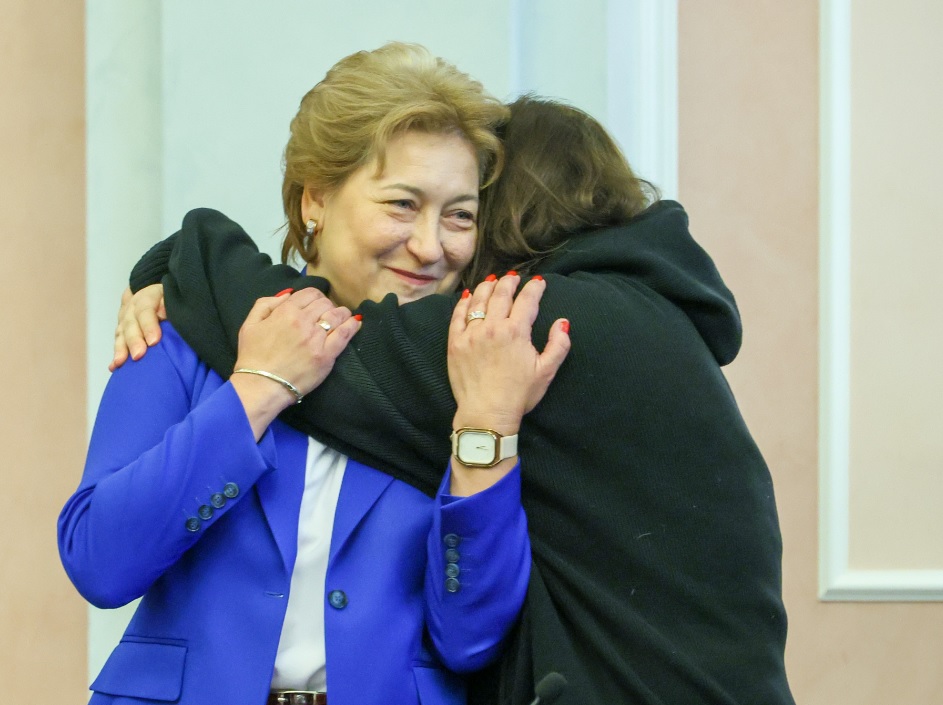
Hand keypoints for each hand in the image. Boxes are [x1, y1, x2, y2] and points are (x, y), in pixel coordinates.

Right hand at [110, 284, 166, 370]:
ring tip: (121, 363)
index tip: (154, 341)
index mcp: (146, 298)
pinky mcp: (121, 331)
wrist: (153, 294)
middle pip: (130, 325)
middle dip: (134, 341)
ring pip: (121, 334)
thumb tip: (164, 314)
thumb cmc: (168, 299)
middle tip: (138, 355)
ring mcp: (124, 320)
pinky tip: (114, 367)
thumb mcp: (171, 296)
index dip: (148, 326)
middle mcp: (131, 309)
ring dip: (121, 350)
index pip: (145, 311)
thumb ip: (168, 304)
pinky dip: (116, 355)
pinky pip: (118, 343)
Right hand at [231, 288, 360, 437]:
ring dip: (341, 313)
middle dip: (326, 305)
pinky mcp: (326, 355)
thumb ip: (267, 304)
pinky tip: (355, 323)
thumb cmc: (253, 356)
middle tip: (326, 313)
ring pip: (337, 316)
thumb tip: (289, 294)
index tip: (316, 303)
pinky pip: (344, 335)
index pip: (310, 293)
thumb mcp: (250, 324)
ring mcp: (316, 339)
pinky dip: (352, 326)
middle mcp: (303, 322)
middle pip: (325, 303)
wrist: (261, 386)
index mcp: (285, 312)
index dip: (314, 296)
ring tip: (343, 316)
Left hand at [447, 273, 569, 492]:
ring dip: (487, 287)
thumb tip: (562, 322)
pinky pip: (457, 315)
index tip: (539, 282)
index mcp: (516, 332)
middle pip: (501, 294)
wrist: (486, 414)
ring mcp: (471, 333)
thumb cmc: (518, 395)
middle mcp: (492, 327)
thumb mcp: (546, 372)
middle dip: (510, 282)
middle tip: (514, 277)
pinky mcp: (455, 342)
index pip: (527, 300)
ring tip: (493, 281)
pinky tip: (468, 296)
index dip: (534, 288)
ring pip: (478, 300)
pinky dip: (464, 303)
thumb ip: (558, 345)